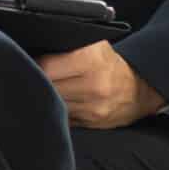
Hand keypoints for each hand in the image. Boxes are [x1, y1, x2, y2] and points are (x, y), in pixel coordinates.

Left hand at [37, 40, 168, 129]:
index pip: (47, 66)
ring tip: (46, 88)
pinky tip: (59, 102)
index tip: (29, 62)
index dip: (34, 64)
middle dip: (37, 81)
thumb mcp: (93, 46)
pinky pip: (63, 116)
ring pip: (53, 103)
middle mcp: (94, 85)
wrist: (139, 88)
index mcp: (91, 60)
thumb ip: (66, 46)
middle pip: (48, 87)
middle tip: (31, 76)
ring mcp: (93, 107)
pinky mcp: (91, 123)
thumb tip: (33, 50)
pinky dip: (57, 109)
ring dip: (46, 97)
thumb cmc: (109, 64)